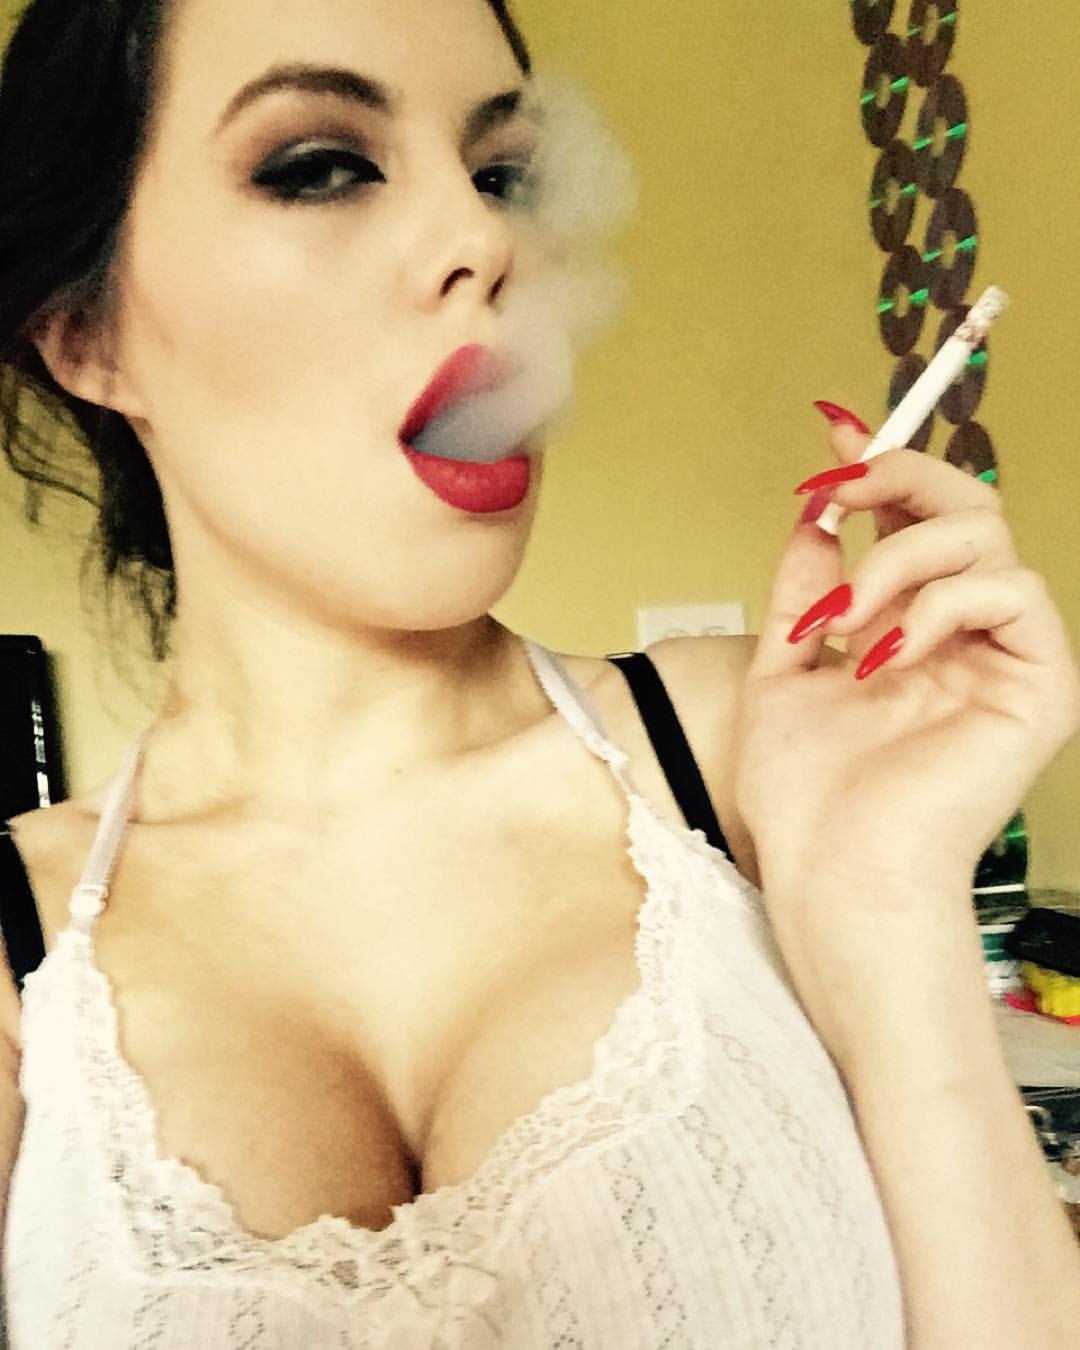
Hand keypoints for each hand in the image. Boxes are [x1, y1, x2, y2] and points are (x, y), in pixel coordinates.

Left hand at [733, 419, 1079, 916]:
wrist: (831, 870)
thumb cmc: (806, 791)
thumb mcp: (782, 667)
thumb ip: (804, 585)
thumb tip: (815, 510)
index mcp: (915, 629)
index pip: (917, 522)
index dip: (882, 467)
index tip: (829, 435)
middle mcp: (968, 636)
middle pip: (969, 507)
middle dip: (899, 479)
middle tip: (838, 490)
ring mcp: (1008, 658)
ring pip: (987, 537)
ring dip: (897, 560)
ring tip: (844, 623)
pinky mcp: (1042, 686)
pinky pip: (1013, 593)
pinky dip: (938, 606)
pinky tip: (886, 654)